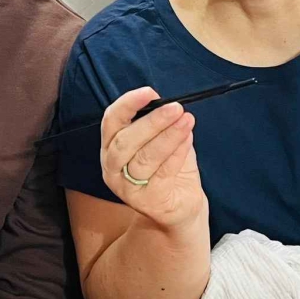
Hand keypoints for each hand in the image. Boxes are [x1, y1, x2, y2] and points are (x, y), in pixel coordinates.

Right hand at [100, 87, 206, 230]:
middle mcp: (112, 168)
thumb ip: (160, 123)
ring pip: (144, 158)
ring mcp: (127, 188)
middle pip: (125, 141)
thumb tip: (167, 102)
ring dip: (168, 136)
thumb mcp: (161, 140)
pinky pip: (163, 173)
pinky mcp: (148, 202)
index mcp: (111, 146)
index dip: (128, 104)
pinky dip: (177, 153)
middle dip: (152, 122)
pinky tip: (188, 139)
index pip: (111, 121)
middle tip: (176, 107)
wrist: (181, 206)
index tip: (149, 92)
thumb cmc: (169, 169)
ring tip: (186, 120)